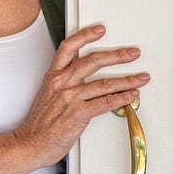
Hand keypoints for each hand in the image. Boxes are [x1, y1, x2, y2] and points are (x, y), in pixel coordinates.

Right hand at [14, 23, 145, 168]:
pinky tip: (131, 95)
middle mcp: (62, 83)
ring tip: (142, 77)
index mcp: (53, 77)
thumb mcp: (47, 96)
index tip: (100, 30)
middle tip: (132, 52)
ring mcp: (71, 98)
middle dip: (117, 55)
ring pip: (105, 83)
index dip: (85, 35)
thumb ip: (64, 84)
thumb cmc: (40, 124)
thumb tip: (85, 80)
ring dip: (128, 79)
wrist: (30, 143)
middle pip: (93, 60)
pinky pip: (106, 102)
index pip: (69, 47)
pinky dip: (122, 98)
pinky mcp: (79, 113)